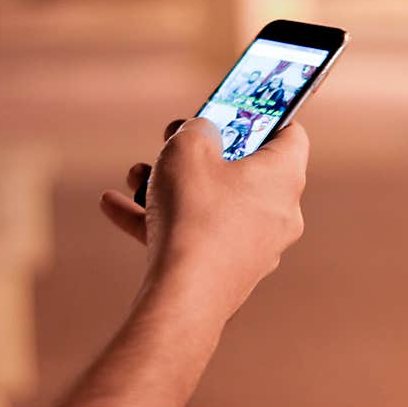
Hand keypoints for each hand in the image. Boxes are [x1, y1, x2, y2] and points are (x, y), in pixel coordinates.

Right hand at [100, 118, 308, 320]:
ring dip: (173, 186)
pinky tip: (116, 207)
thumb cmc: (194, 214)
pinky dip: (163, 220)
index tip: (231, 110)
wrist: (183, 296)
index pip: (291, 133)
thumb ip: (197, 128)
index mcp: (284, 176)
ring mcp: (256, 246)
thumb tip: (201, 133)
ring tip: (136, 176)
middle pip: (244, 169)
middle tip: (172, 141)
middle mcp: (279, 212)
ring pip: (214, 203)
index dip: (263, 115)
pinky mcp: (229, 272)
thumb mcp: (187, 148)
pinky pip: (197, 235)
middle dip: (201, 153)